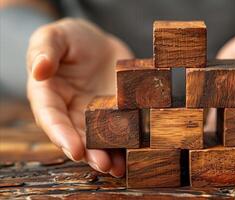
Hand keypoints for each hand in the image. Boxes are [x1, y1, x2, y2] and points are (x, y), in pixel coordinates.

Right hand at [27, 18, 132, 176]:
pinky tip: (136, 153)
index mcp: (49, 96)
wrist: (98, 43)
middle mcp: (71, 112)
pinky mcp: (115, 114)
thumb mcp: (55, 36)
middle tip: (104, 165)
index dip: (62, 135)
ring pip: (99, 139)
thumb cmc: (72, 39)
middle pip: (77, 136)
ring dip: (109, 154)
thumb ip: (44, 50)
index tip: (75, 149)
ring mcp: (94, 116)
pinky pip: (120, 130)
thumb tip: (39, 70)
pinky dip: (127, 143)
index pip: (52, 118)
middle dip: (90, 153)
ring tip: (119, 167)